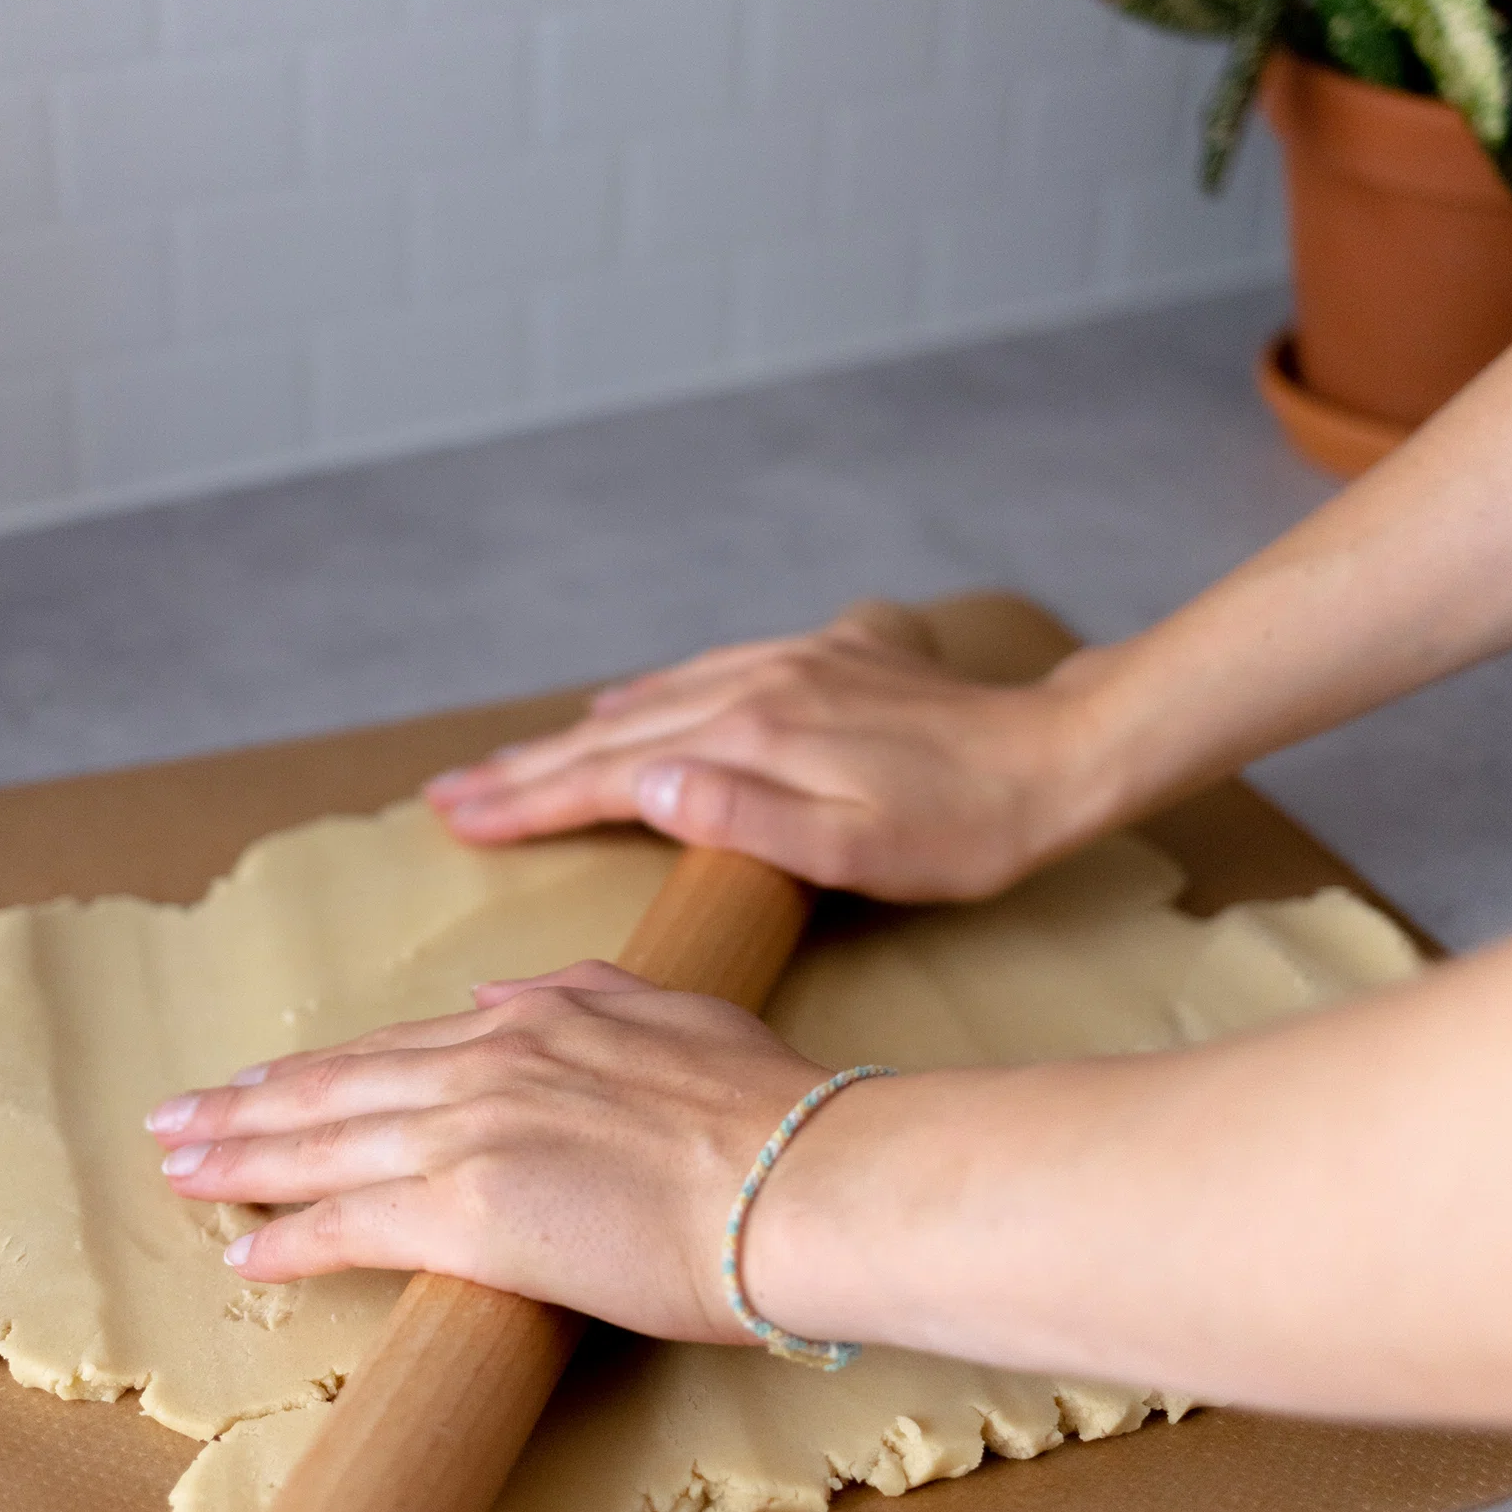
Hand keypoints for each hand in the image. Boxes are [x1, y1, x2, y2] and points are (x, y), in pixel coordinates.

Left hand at [143, 963, 836, 1345]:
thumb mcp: (672, 1014)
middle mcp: (484, 1066)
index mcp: (533, 1022)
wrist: (808, 1179)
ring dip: (240, 1163)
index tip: (258, 1081)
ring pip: (322, 1149)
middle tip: (173, 1121)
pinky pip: (351, 1225)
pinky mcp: (468, 1213)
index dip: (317, 1071)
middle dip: (245, 1108)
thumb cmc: (773, 1114)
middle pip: (335, 1090)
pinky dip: (289, 1239)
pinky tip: (243, 1254)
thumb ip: (583, 997)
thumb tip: (501, 992)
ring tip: (178, 1173)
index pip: (395, 1048)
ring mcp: (469, 1136)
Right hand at [418, 605, 1109, 901]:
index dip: (529, 801)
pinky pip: (703, 672)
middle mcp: (752, 690)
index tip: (458, 819)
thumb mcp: (862, 852)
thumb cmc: (966, 830)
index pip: (609, 776)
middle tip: (447, 795)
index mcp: (748, 742)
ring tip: (514, 761)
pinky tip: (625, 701)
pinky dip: (644, 696)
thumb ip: (747, 822)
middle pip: (611, 736)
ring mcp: (786, 668)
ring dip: (573, 735)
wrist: (1064, 754)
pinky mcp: (822, 659)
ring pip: (651, 701)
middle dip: (524, 770)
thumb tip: (644, 787)